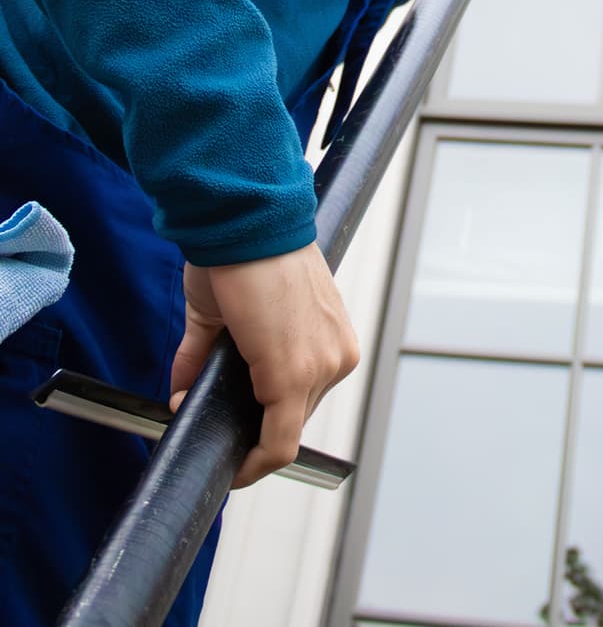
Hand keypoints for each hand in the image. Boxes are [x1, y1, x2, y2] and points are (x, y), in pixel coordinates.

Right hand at [169, 242, 359, 488]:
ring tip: (218, 440)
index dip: (270, 424)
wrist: (242, 222)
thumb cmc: (238, 253)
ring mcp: (322, 365)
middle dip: (252, 429)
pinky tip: (232, 467)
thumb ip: (202, 359)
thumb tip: (178, 394)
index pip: (305, 398)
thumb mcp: (220, 315)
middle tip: (217, 433)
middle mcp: (336, 354)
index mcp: (330, 336)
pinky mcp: (294, 375)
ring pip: (285, 430)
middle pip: (294, 416)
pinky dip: (254, 461)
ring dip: (248, 441)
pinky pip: (279, 441)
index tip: (242, 439)